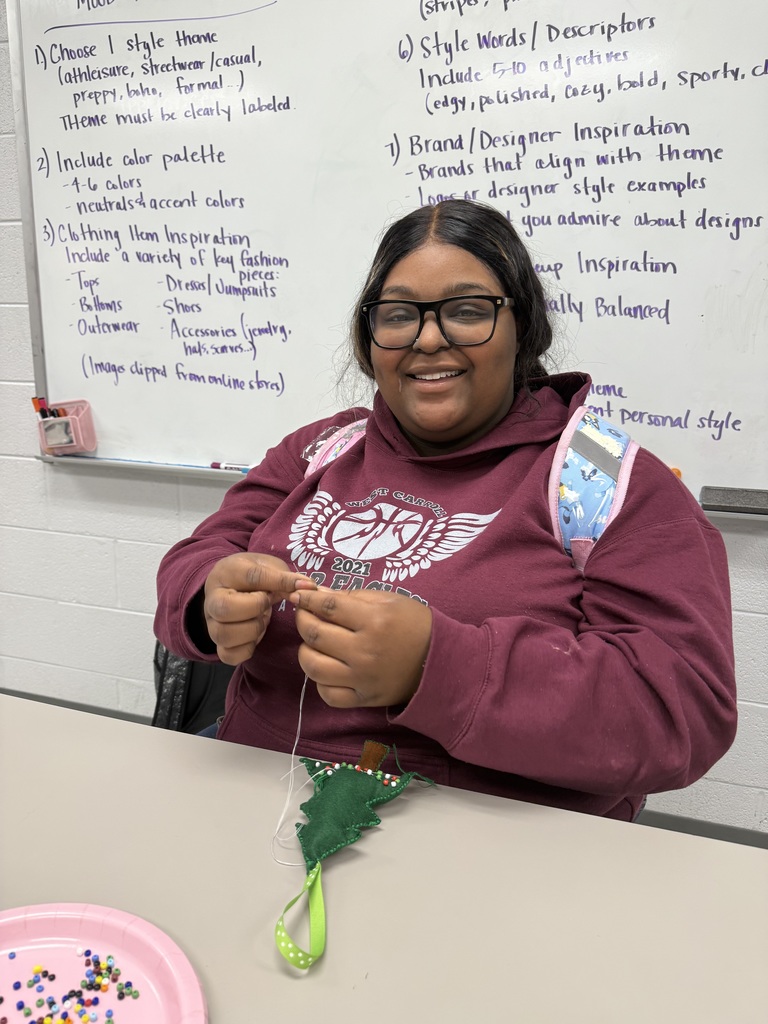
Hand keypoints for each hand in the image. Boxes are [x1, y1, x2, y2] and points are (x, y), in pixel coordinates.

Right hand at [204, 553, 315, 664]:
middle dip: (256, 608)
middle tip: (266, 603)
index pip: (252, 577)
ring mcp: (212, 625)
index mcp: (226, 572)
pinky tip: (255, 635)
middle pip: (226, 609)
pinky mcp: (219, 645)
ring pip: (225, 635)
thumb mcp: (270, 568)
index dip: (279, 582)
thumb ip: (286, 577)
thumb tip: (309, 587)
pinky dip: (247, 648)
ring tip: (261, 618)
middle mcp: (212, 600)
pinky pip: (229, 655)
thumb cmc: (253, 576)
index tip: (300, 585)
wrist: (231, 587)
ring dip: (253, 629)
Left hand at [288, 587, 431, 707]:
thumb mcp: (388, 600)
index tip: (299, 594)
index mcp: (374, 621)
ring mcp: (362, 678)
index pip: (328, 607)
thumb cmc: (414, 624)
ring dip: (306, 650)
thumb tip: (315, 593)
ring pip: (313, 666)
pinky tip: (328, 668)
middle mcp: (365, 651)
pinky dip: (320, 681)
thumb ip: (350, 597)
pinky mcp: (364, 699)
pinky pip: (327, 694)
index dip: (308, 598)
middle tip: (305, 614)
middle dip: (302, 619)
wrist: (441, 661)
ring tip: (314, 643)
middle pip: (314, 634)